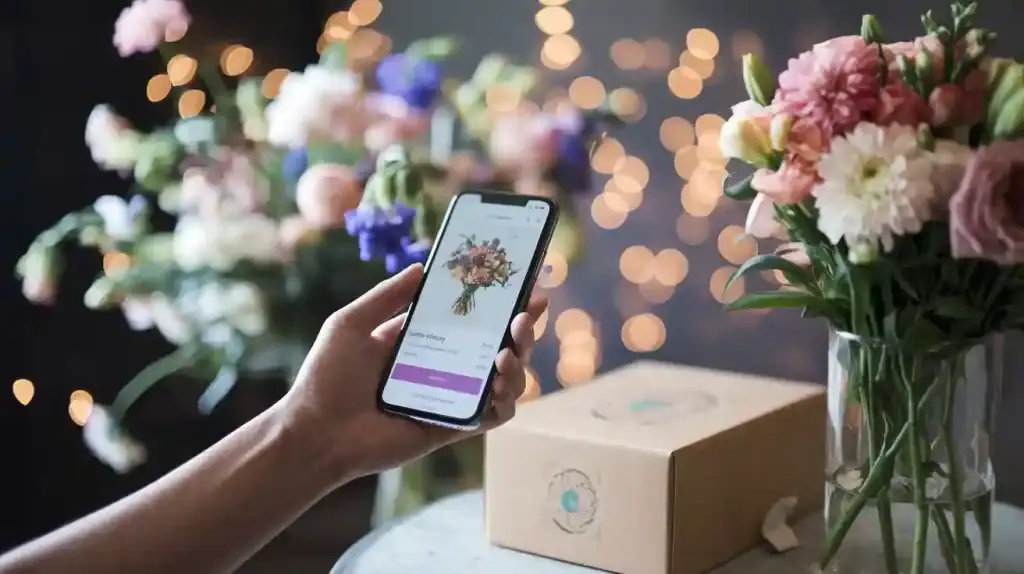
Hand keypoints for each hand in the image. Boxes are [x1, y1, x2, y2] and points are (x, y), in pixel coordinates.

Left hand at [278, 263, 547, 483]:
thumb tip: (422, 267)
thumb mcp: (350, 323)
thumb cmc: (326, 378)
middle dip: (520, 330)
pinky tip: (499, 385)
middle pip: (496, 346)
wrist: (315, 432)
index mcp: (420, 342)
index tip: (523, 285)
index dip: (499, 303)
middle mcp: (442, 369)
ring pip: (503, 380)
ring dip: (518, 364)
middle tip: (526, 315)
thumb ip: (387, 296)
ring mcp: (450, 398)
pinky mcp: (452, 427)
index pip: (469, 318)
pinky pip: (492, 416)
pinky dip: (506, 401)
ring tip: (506, 354)